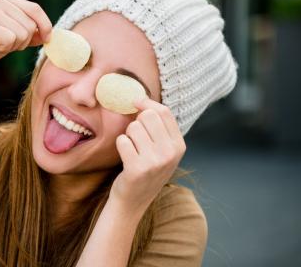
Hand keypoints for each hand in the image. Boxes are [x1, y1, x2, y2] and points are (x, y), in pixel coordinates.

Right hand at [0, 0, 51, 75]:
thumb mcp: (14, 39)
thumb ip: (30, 34)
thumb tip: (50, 34)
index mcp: (5, 1)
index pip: (35, 8)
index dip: (45, 25)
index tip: (47, 40)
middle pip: (30, 25)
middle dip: (22, 42)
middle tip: (4, 44)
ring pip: (22, 34)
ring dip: (12, 46)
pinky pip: (9, 39)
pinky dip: (2, 49)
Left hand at [110, 98, 186, 215]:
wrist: (133, 201)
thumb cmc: (145, 170)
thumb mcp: (162, 151)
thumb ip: (159, 128)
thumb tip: (141, 99)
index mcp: (179, 146)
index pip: (164, 112)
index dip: (146, 103)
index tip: (135, 103)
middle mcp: (170, 153)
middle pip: (148, 116)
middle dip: (136, 122)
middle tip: (135, 137)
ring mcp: (155, 162)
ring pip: (133, 128)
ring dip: (128, 136)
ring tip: (132, 151)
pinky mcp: (137, 169)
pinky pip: (122, 141)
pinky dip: (120, 146)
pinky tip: (126, 158)